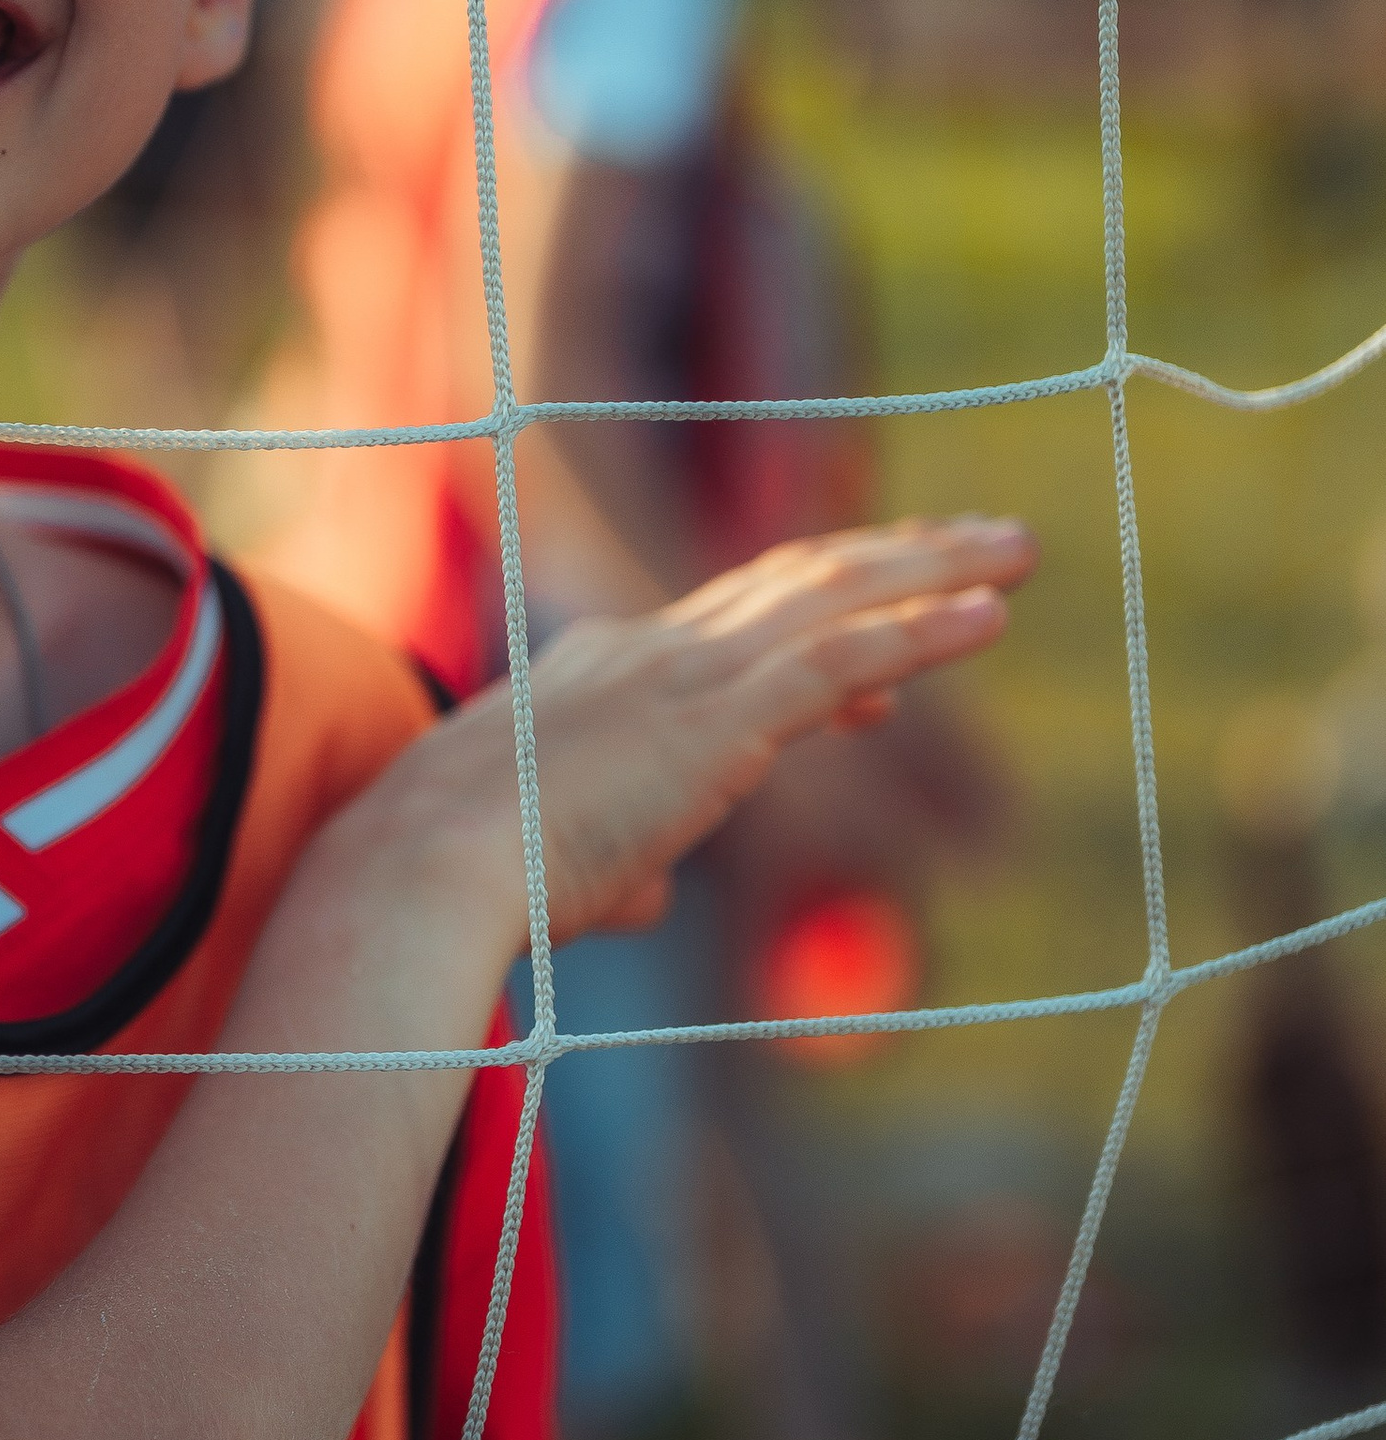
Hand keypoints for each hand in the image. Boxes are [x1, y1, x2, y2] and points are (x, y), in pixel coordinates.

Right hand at [511, 515, 1032, 944]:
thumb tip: (649, 896)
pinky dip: (921, 633)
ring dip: (935, 570)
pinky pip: (839, 657)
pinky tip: (989, 619)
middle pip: (796, 579)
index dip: (822, 621)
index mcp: (603, 674)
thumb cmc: (467, 881)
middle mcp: (649, 649)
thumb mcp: (555, 864)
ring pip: (833, 596)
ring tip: (1016, 552)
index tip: (893, 644)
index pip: (734, 628)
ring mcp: (684, 675)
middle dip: (896, 556)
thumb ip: (615, 866)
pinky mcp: (715, 719)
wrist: (423, 868)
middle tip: (982, 542)